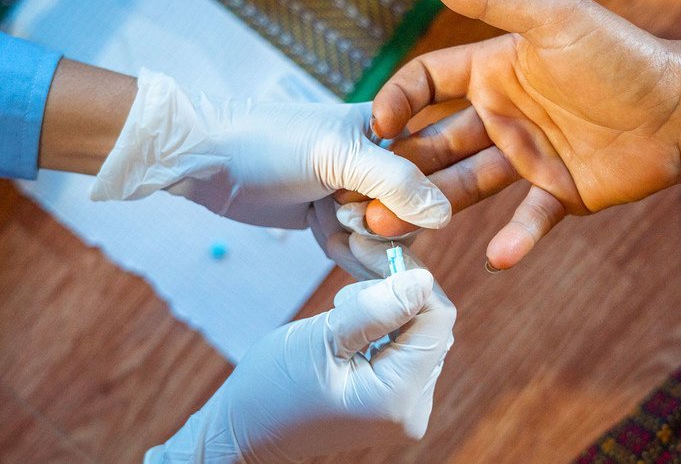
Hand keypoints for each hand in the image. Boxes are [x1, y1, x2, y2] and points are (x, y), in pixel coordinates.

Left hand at [89, 69, 450, 231]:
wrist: (208, 161)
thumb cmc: (269, 141)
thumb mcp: (337, 155)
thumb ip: (396, 181)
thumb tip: (447, 214)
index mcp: (392, 131)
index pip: (436, 178)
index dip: (412, 205)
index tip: (371, 209)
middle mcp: (383, 163)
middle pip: (415, 218)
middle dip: (381, 229)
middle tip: (340, 216)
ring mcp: (359, 196)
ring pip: (389, 242)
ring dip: (359, 244)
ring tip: (324, 222)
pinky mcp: (337, 222)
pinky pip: (362, 254)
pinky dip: (344, 253)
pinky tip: (320, 236)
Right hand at [144, 269, 456, 462]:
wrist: (245, 431)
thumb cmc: (273, 388)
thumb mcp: (323, 338)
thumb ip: (377, 308)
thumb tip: (422, 278)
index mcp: (399, 397)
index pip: (435, 318)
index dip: (407, 276)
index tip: (367, 250)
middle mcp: (413, 408)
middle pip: (427, 324)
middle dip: (391, 287)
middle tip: (347, 260)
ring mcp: (405, 408)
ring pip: (414, 332)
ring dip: (382, 305)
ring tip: (338, 306)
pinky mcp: (392, 401)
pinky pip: (400, 349)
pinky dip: (378, 324)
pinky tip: (346, 318)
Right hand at [363, 0, 680, 269]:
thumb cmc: (623, 55)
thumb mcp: (552, 17)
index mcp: (494, 71)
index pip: (427, 83)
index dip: (397, 102)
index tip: (377, 128)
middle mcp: (503, 116)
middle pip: (435, 143)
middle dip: (397, 169)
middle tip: (360, 196)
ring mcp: (527, 157)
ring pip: (465, 185)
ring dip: (431, 206)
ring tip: (391, 228)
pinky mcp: (557, 194)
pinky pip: (528, 220)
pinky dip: (514, 240)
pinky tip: (496, 258)